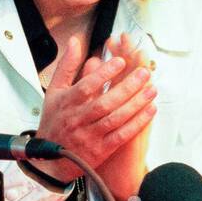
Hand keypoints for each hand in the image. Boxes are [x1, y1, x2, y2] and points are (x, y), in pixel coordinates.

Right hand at [34, 35, 156, 184]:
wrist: (50, 158)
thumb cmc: (54, 120)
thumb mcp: (54, 91)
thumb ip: (67, 65)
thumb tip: (75, 42)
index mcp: (67, 103)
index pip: (86, 87)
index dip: (103, 74)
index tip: (121, 61)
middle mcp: (78, 119)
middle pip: (104, 103)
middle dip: (127, 87)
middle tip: (144, 73)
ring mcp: (90, 136)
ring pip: (115, 119)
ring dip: (136, 104)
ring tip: (152, 89)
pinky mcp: (101, 150)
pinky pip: (121, 136)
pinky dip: (137, 123)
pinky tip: (150, 111)